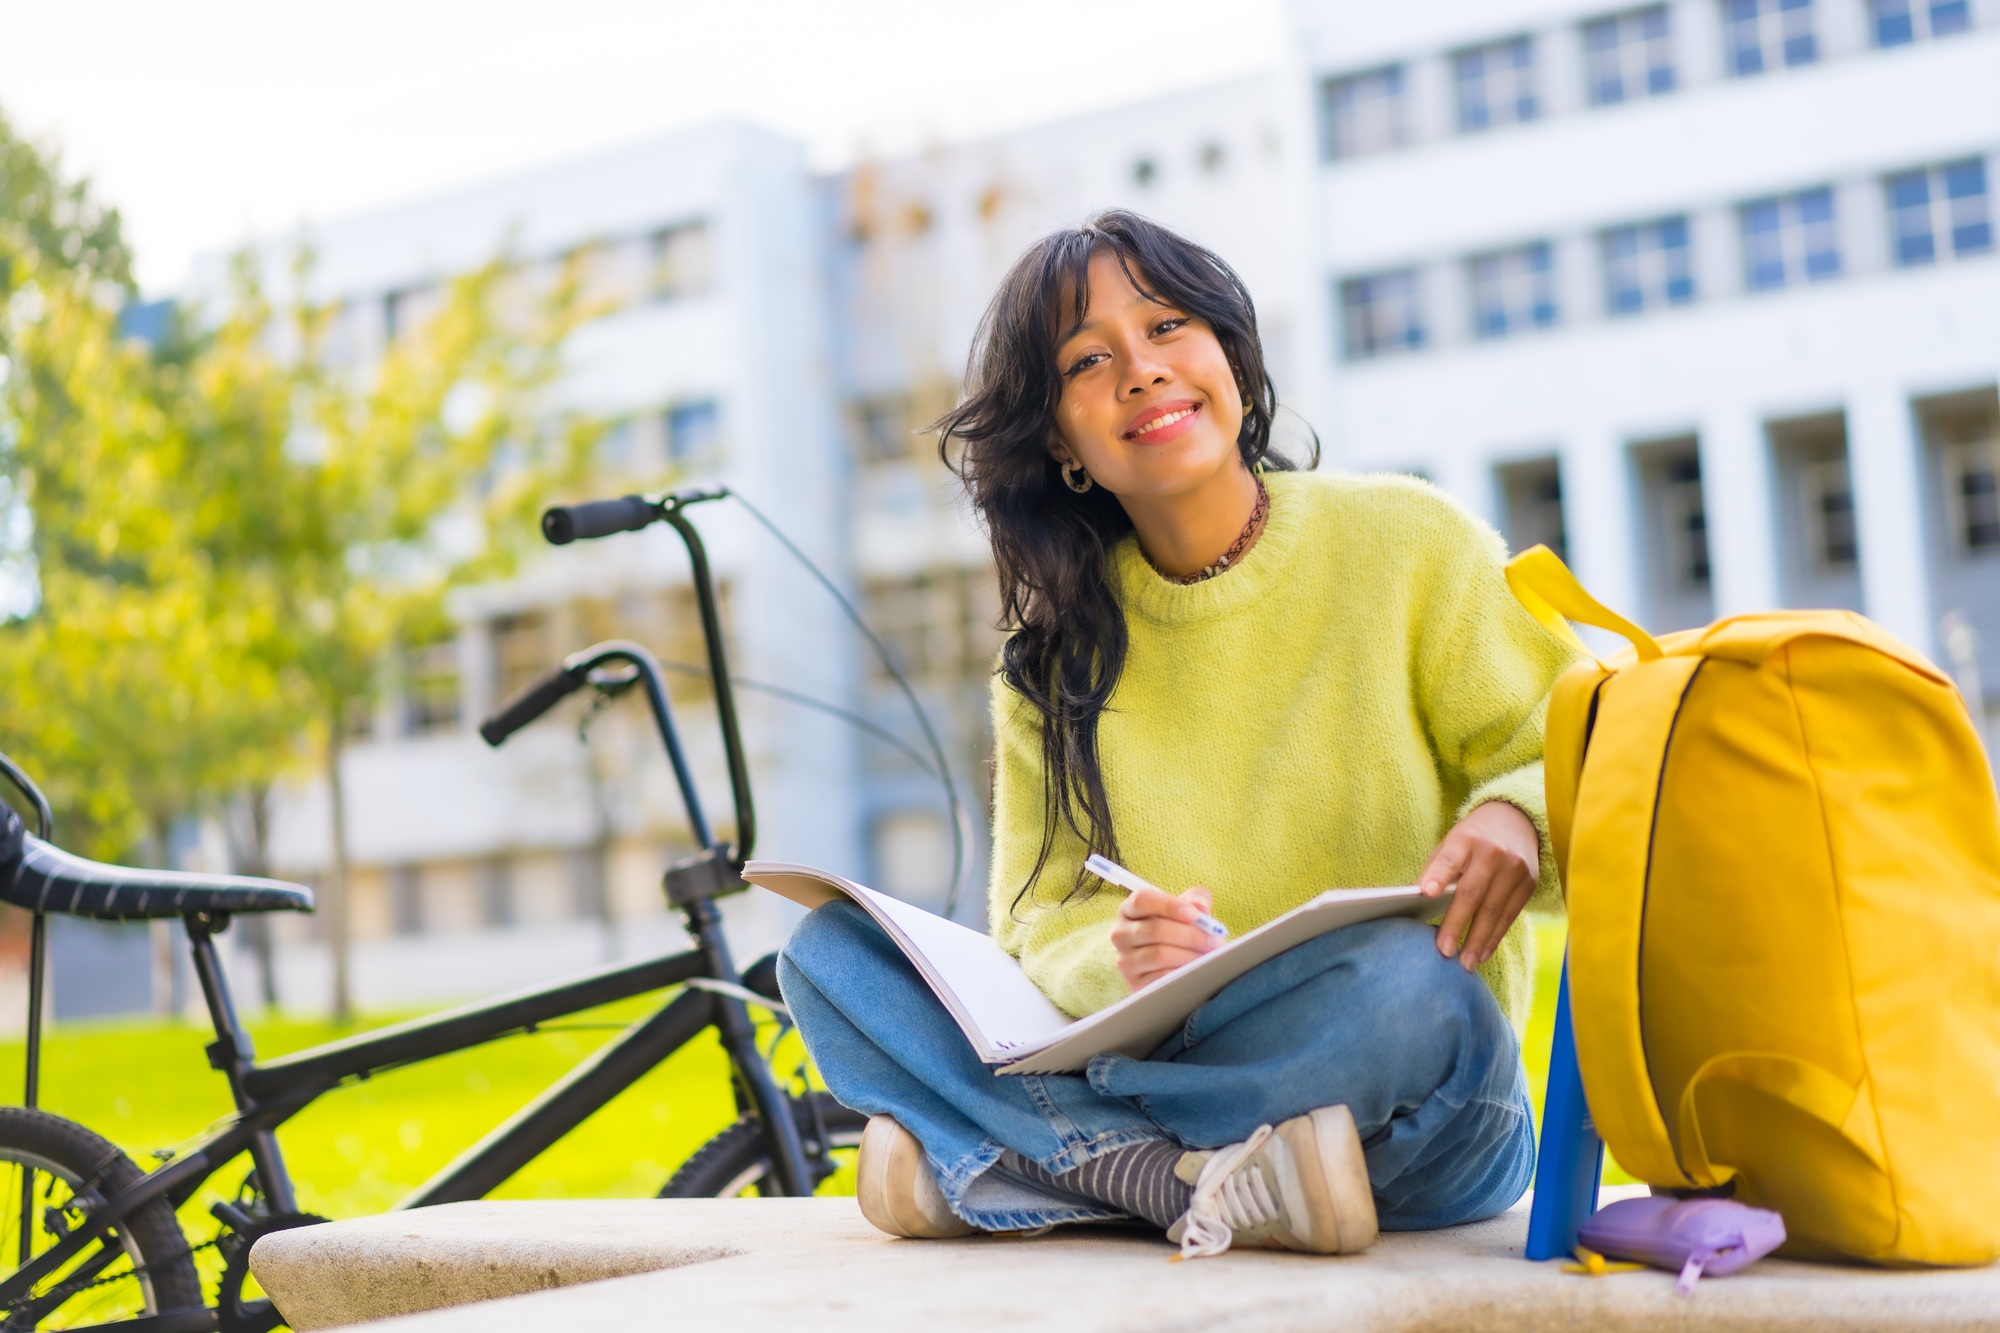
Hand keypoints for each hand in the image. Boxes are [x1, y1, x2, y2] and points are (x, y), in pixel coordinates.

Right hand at [1111, 884, 1220, 991]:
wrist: (1173, 962)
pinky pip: (1161, 978)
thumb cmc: (1179, 929)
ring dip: (1190, 955)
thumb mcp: (1187, 909)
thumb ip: (1196, 899)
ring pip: (1159, 955)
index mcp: (1129, 909)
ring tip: (1210, 956)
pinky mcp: (1134, 984)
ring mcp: (1125, 960)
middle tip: (1215, 940)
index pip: (1143, 900)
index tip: (1196, 914)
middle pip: (1155, 930)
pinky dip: (1183, 973)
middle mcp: (1121, 934)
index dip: (1170, 906)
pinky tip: (1198, 971)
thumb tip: (1200, 907)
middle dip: (1191, 935)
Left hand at [1417, 801, 1539, 970]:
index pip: (1450, 858)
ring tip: (1465, 963)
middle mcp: (1493, 852)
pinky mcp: (1529, 883)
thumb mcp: (1450, 842)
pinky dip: (1495, 937)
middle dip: (1457, 924)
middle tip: (1444, 951)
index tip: (1425, 894)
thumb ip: (1436, 868)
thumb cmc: (1472, 838)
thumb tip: (1418, 900)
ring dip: (1478, 940)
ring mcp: (1514, 868)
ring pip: (1493, 910)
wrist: (1516, 820)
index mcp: (1467, 838)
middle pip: (1472, 893)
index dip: (1438, 875)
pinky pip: (1510, 915)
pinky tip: (1483, 953)